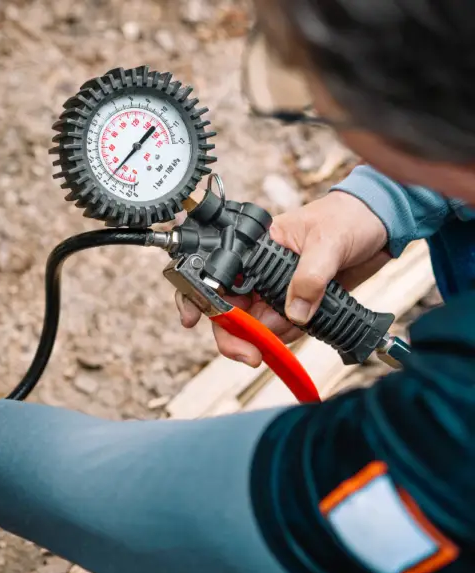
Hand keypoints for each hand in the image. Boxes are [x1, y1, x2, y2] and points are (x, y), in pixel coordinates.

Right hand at [175, 191, 390, 366]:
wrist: (381, 226)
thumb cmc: (348, 218)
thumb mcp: (328, 242)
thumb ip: (309, 277)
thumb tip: (295, 312)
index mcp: (254, 247)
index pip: (215, 274)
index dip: (198, 298)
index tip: (192, 319)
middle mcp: (258, 272)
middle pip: (228, 311)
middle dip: (236, 336)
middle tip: (251, 355)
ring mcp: (275, 290)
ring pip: (255, 326)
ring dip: (275, 334)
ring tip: (306, 316)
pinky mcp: (295, 305)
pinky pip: (282, 330)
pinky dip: (293, 333)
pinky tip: (313, 318)